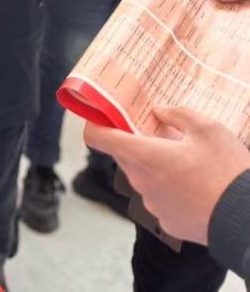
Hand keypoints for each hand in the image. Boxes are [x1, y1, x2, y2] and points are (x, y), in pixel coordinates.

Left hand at [84, 106, 249, 245]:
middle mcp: (140, 181)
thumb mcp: (209, 129)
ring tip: (190, 166)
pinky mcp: (167, 222)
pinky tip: (196, 189)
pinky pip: (161, 200)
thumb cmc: (228, 173)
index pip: (97, 138)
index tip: (105, 118)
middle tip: (166, 138)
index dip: (96, 125)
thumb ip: (178, 114)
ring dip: (158, 170)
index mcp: (144, 156)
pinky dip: (172, 192)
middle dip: (140, 145)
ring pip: (145, 178)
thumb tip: (160, 111)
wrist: (246, 219)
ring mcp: (152, 205)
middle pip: (125, 156)